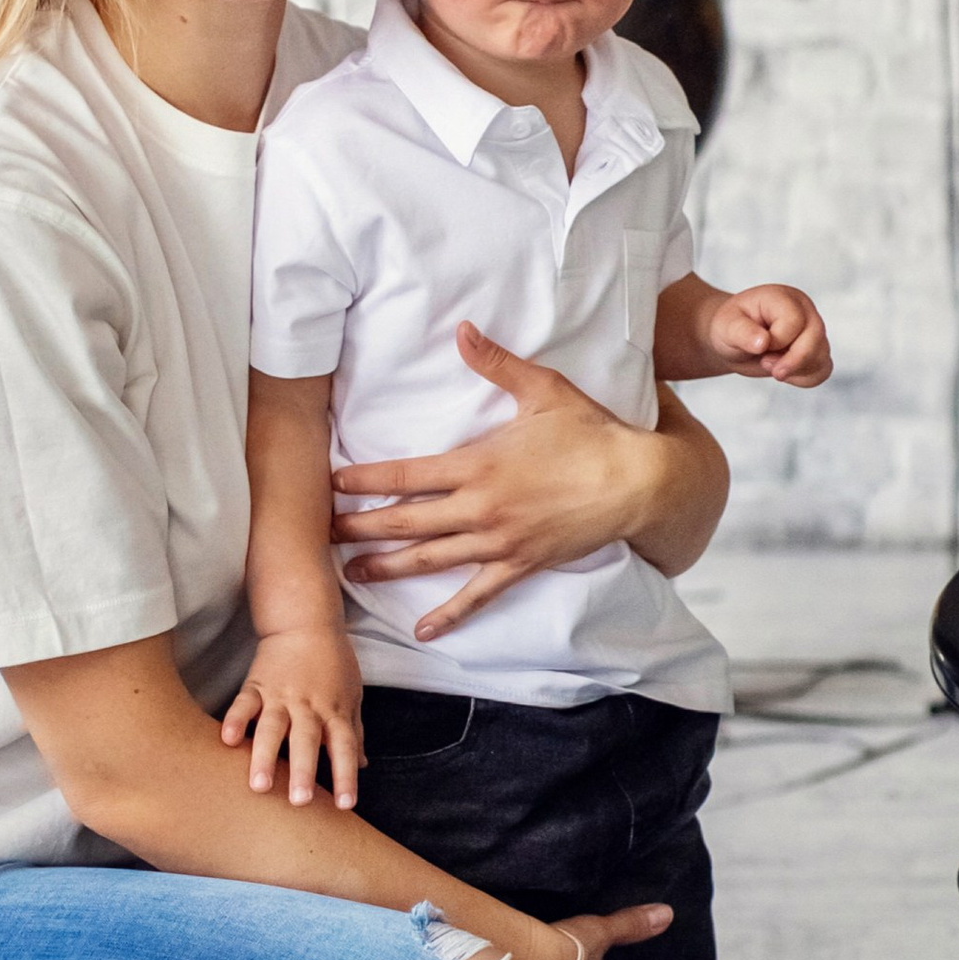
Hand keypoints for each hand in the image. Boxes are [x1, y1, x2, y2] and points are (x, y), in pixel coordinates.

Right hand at [220, 628, 363, 809]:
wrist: (305, 622)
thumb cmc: (333, 662)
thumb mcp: (352, 694)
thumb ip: (354, 731)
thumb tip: (363, 765)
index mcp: (334, 710)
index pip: (344, 747)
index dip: (345, 776)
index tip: (344, 805)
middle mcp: (308, 706)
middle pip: (307, 741)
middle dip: (303, 772)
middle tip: (299, 802)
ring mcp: (280, 695)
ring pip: (273, 728)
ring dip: (266, 757)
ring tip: (258, 785)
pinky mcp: (256, 685)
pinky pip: (244, 704)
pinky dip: (236, 720)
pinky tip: (228, 740)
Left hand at [331, 324, 677, 638]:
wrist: (636, 482)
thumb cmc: (591, 433)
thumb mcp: (543, 390)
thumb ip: (497, 364)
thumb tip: (463, 331)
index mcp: (477, 464)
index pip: (405, 475)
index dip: (364, 480)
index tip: (331, 484)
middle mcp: (479, 507)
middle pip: (406, 521)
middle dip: (360, 527)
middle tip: (322, 533)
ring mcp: (498, 541)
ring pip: (430, 559)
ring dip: (387, 566)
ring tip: (351, 572)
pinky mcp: (520, 565)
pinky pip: (477, 595)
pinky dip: (448, 613)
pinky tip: (423, 628)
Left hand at [702, 280, 831, 384]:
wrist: (734, 339)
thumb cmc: (730, 327)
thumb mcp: (725, 326)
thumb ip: (742, 332)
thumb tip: (763, 343)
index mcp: (783, 298)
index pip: (794, 321)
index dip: (777, 340)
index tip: (757, 346)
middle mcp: (803, 310)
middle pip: (816, 337)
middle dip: (792, 361)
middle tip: (765, 364)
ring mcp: (812, 331)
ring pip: (821, 356)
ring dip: (796, 370)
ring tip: (770, 365)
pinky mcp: (815, 350)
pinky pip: (823, 370)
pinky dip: (804, 379)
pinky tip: (784, 374)